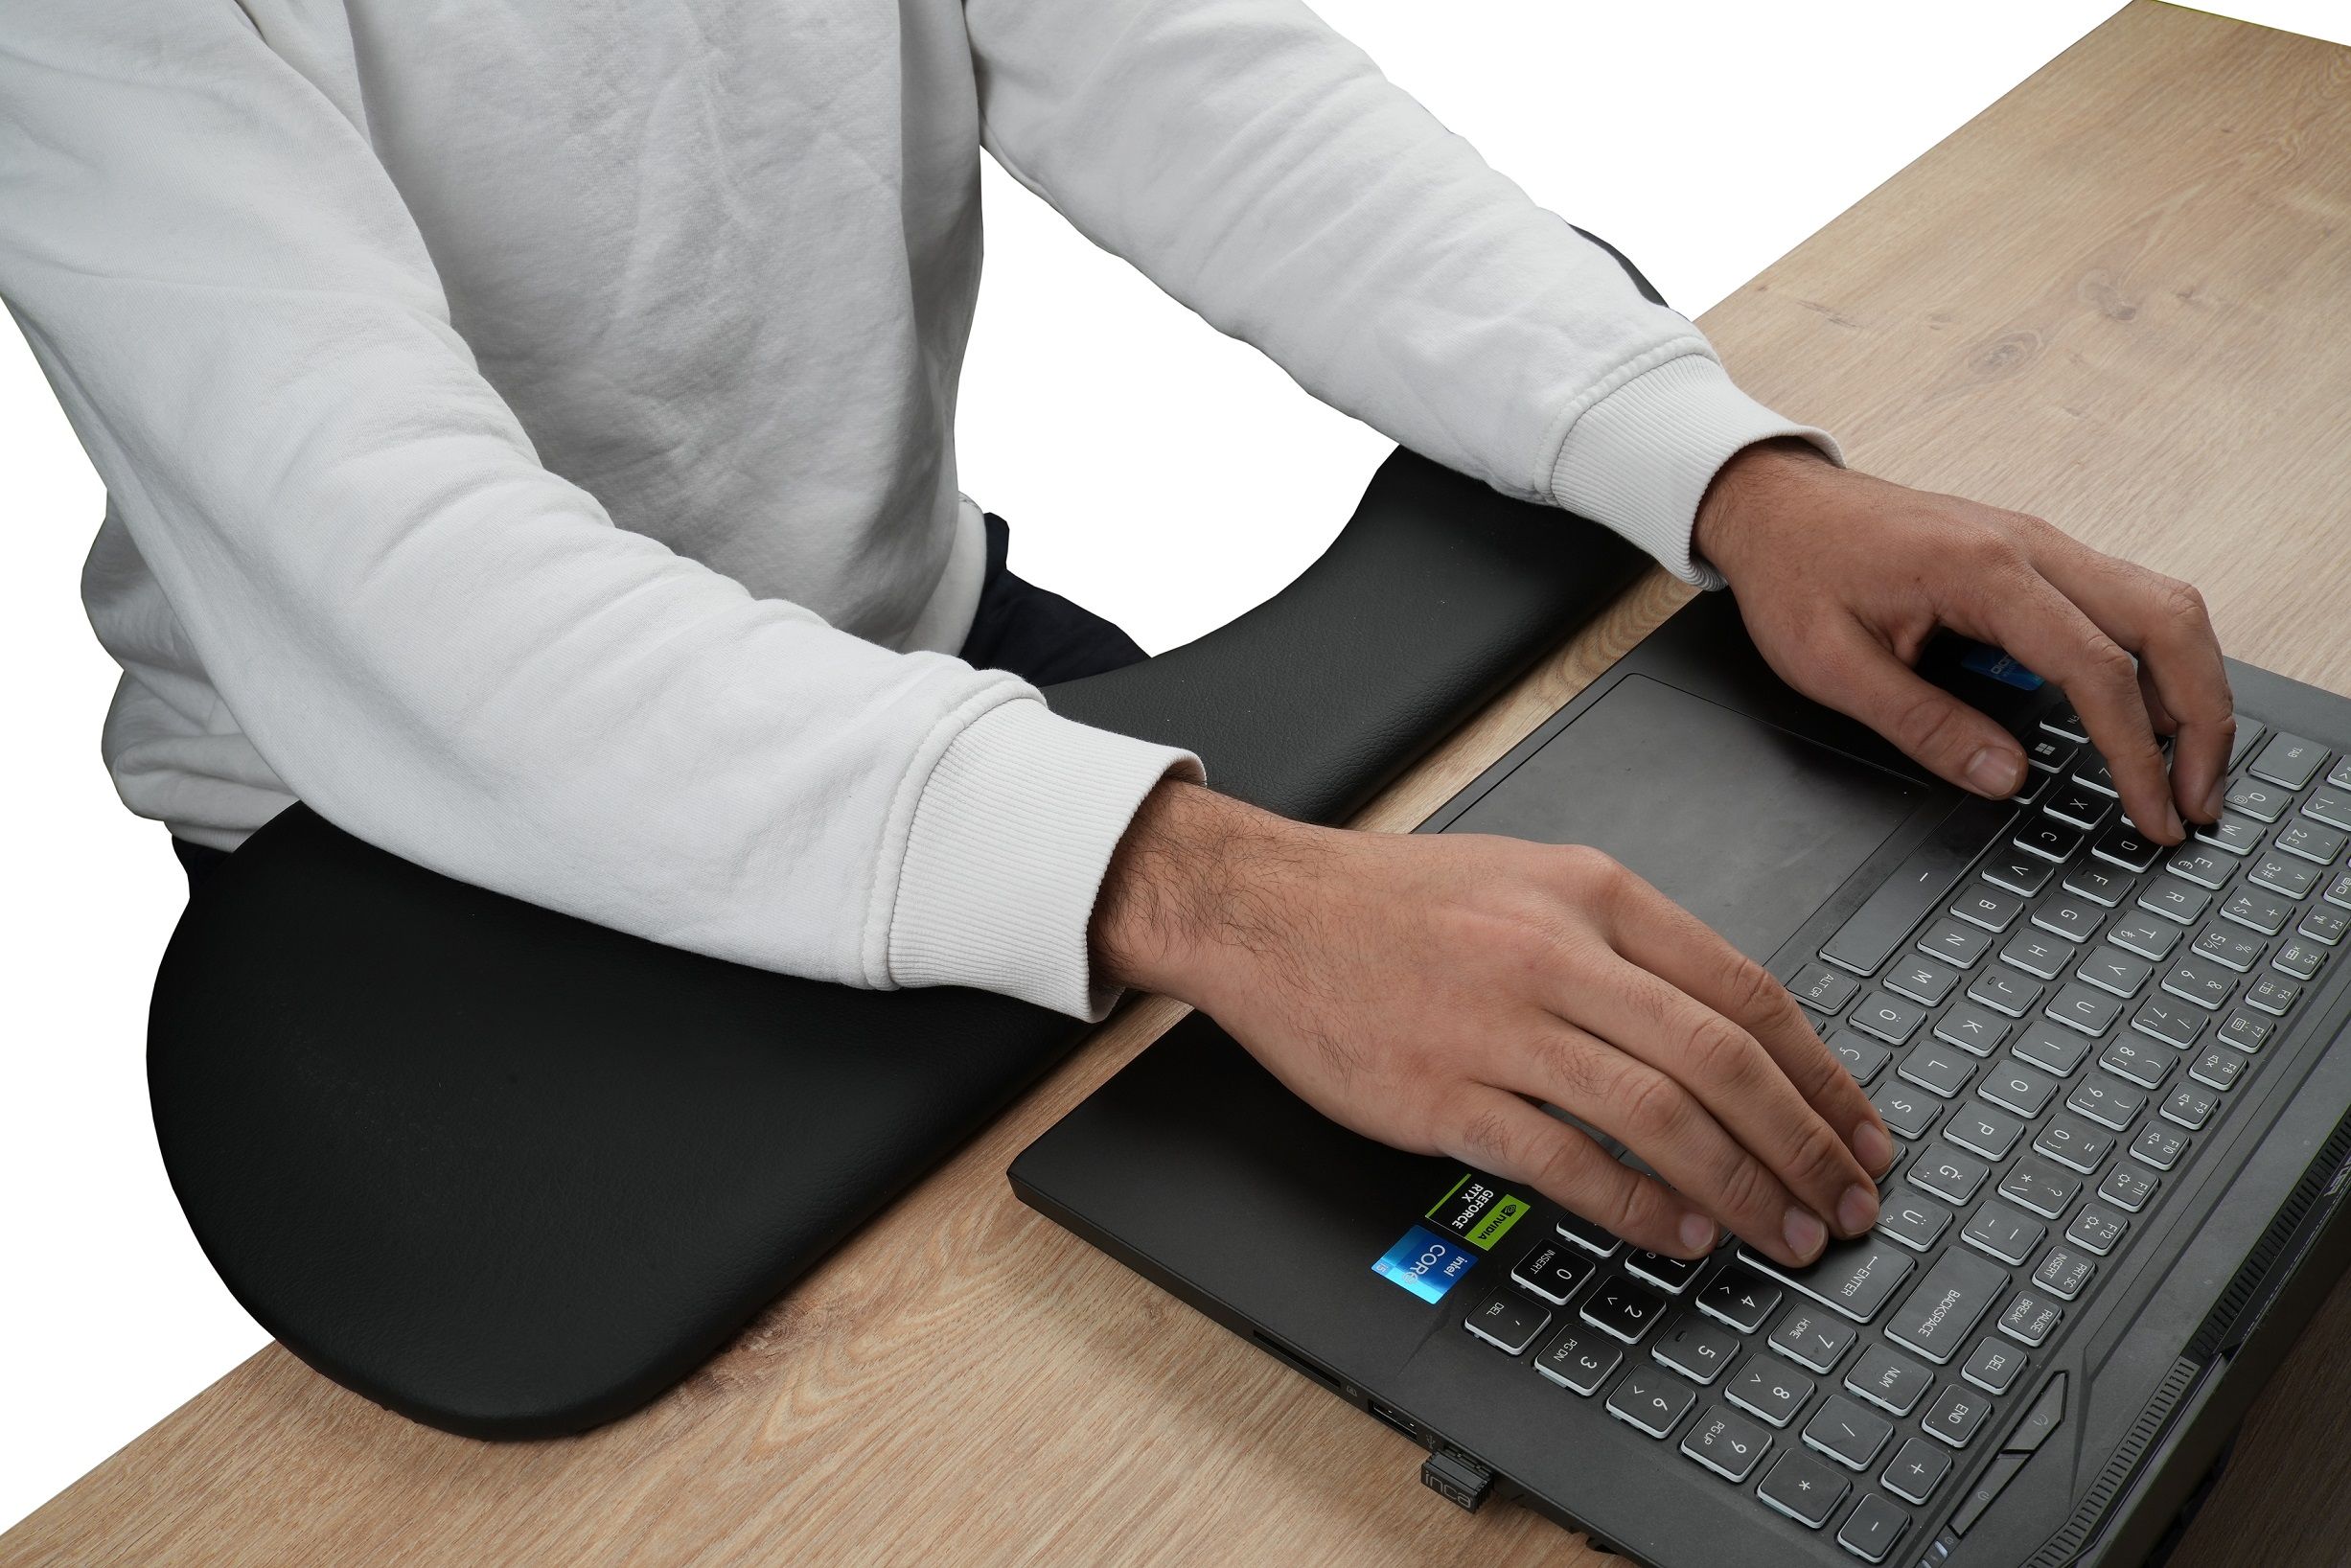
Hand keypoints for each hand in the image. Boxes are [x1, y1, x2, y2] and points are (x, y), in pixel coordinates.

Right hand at [1092, 781, 1893, 1266]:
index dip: (1822, 1076)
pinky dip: (1636, 1205)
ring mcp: (1496, 1026)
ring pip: (1656, 1114)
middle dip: (1802, 1144)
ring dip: (1739, 1185)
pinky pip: (1563, 1160)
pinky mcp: (1439, 1094)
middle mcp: (1554, 954)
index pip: (1745, 991)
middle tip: (1847, 1203)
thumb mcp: (1531, 881)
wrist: (1265, 908)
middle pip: (1720, 1059)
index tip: (1860, 1132)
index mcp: (1592, 894)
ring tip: (1784, 1233)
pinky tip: (1679, 1233)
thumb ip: (1629, 945)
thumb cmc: (1395, 901)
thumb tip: (1732, 1032)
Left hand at [1694, 441, 2231, 841]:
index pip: (2096, 666)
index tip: (2152, 812)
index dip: (2135, 751)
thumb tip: (2002, 776)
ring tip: (2189, 769)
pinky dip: (2159, 659)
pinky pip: (2129, 600)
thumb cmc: (1795, 570)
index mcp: (1982, 571)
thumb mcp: (1830, 666)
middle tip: (2199, 800)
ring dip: (2193, 686)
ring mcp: (2042, 544)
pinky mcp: (2038, 555)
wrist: (1776, 504)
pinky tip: (2151, 714)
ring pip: (2163, 604)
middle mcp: (2031, 545)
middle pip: (2167, 622)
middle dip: (2202, 717)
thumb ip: (1921, 723)